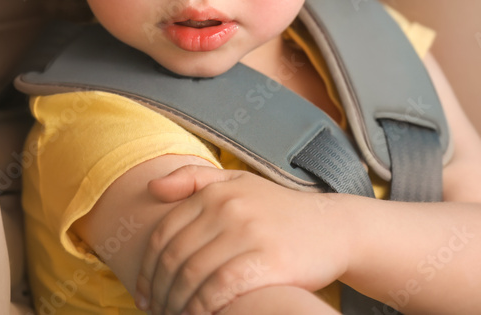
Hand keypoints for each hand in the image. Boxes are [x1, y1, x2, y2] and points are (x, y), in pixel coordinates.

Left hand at [134, 165, 348, 314]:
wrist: (335, 227)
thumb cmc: (280, 211)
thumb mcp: (240, 184)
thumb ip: (194, 180)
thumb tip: (152, 189)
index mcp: (218, 192)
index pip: (165, 235)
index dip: (148, 270)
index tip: (145, 294)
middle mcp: (231, 209)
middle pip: (176, 258)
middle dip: (160, 292)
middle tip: (156, 312)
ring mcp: (250, 234)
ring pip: (195, 276)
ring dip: (178, 305)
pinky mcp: (270, 261)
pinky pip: (222, 289)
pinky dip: (204, 308)